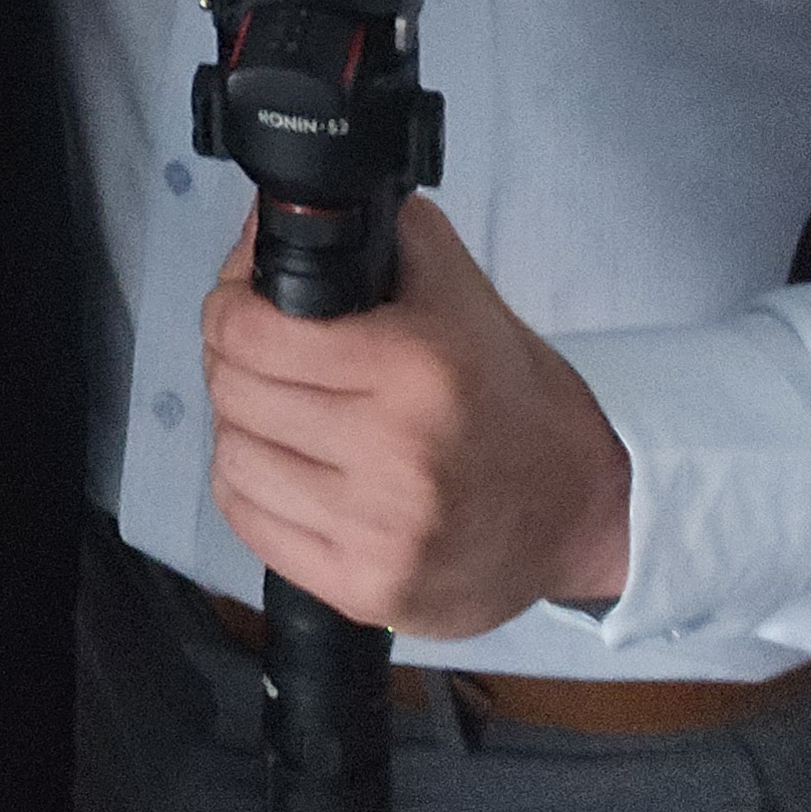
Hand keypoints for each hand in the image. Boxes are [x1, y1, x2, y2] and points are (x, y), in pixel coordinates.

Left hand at [202, 195, 629, 637]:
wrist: (582, 511)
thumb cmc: (509, 393)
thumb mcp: (459, 292)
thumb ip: (380, 235)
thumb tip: (270, 220)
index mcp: (416, 367)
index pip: (250, 332)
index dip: (228, 305)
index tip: (239, 304)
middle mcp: (397, 453)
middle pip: (234, 392)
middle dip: (230, 362)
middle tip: (256, 356)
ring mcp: (381, 532)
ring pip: (233, 458)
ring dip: (241, 427)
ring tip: (276, 413)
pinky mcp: (368, 591)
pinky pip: (251, 524)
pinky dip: (252, 489)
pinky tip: (286, 469)